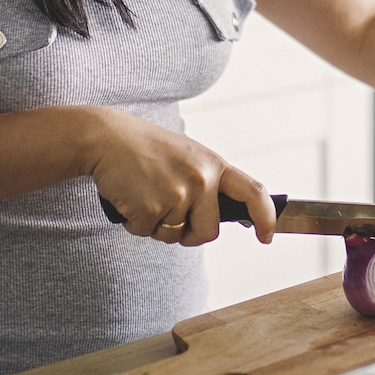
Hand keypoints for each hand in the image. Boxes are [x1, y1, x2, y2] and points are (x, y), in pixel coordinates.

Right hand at [87, 108, 275, 244]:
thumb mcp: (189, 157)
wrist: (107, 138)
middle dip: (189, 232)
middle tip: (168, 210)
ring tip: (146, 193)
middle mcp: (201, 179)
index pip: (254, 193)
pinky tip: (131, 198)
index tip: (266, 236)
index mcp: (214, 165)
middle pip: (208, 232)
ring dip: (157, 225)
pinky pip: (147, 233)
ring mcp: (177, 194)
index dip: (266, 217)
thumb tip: (233, 215)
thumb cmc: (147, 149)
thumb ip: (210, 182)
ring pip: (174, 236)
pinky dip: (136, 223)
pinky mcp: (151, 208)